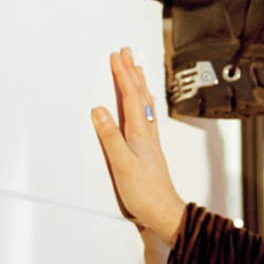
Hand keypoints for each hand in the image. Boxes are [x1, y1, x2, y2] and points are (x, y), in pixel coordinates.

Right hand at [92, 48, 187, 246]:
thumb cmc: (145, 192)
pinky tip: (145, 105)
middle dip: (132, 72)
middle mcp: (147, 132)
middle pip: (140, 95)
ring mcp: (150, 140)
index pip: (130, 96)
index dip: (123, 75)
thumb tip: (99, 111)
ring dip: (139, 84)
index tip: (116, 56)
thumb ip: (110, 137)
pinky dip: (143, 102)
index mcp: (140, 132)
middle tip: (127, 52)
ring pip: (145, 104)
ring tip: (137, 69)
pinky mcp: (149, 149)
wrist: (164, 211)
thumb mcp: (122, 164)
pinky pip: (147, 116)